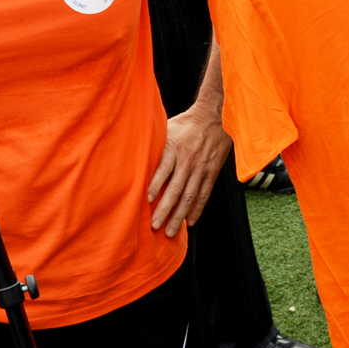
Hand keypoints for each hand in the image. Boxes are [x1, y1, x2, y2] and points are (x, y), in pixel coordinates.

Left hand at [147, 106, 230, 235]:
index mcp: (174, 149)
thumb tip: (134, 160)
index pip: (162, 171)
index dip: (154, 188)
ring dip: (180, 215)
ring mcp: (201, 168)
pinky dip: (197, 209)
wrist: (214, 116)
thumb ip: (155, 146)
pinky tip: (191, 222)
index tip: (145, 204)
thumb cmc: (185, 124)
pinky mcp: (212, 172)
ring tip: (171, 231)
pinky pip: (204, 194)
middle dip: (165, 210)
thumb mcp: (166, 129)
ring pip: (190, 196)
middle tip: (155, 226)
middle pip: (176, 189)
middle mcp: (188, 161)